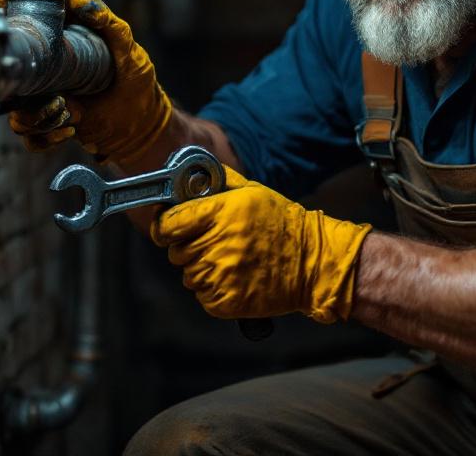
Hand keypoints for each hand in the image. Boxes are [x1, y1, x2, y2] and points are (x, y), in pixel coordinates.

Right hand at [0, 0, 172, 163]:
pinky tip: (69, 129)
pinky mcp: (46, 125)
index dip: (3, 12)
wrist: (142, 126)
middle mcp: (42, 67)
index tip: (7, 18)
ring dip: (37, 113)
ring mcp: (40, 97)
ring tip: (68, 112)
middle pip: (6, 66)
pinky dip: (46, 136)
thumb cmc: (136, 81)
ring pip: (14, 107)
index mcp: (57, 40)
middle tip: (50, 88)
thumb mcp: (128, 51)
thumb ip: (108, 22)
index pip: (19, 19)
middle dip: (18, 78)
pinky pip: (29, 136)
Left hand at [150, 167, 371, 322]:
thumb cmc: (280, 222)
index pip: (167, 224)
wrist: (312, 262)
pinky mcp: (225, 301)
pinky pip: (203, 296)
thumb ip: (216, 181)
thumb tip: (187, 175)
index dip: (163, 227)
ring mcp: (219, 275)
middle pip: (176, 252)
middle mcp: (215, 244)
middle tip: (215, 244)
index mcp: (217, 213)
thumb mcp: (250, 191)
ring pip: (189, 276)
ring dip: (202, 270)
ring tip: (231, 262)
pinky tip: (235, 279)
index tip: (168, 230)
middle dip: (189, 248)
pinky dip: (213, 290)